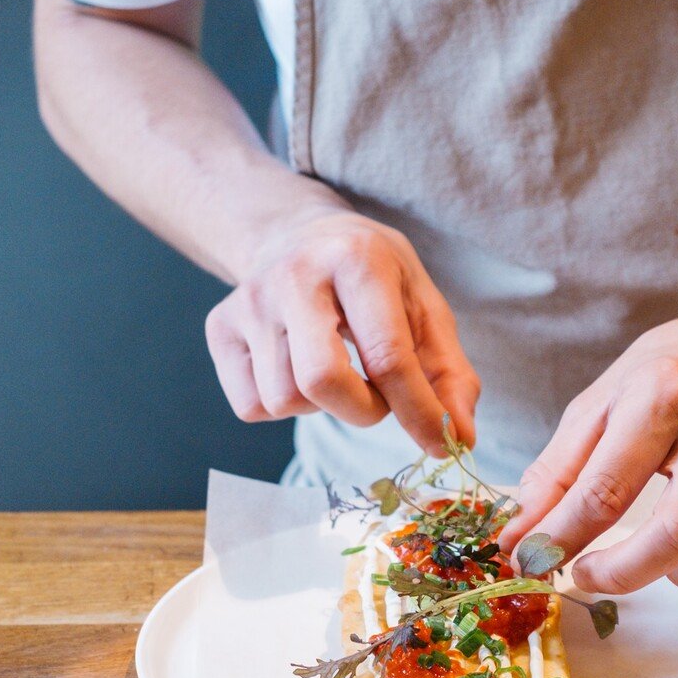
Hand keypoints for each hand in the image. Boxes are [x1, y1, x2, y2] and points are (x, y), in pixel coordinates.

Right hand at [205, 207, 479, 452]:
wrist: (295, 234)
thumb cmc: (372, 279)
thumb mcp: (422, 306)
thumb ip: (449, 373)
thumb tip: (458, 438)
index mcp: (357, 259)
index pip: (388, 355)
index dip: (418, 411)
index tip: (441, 443)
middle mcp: (294, 274)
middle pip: (321, 381)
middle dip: (361, 411)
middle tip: (377, 396)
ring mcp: (249, 301)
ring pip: (284, 400)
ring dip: (323, 407)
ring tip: (336, 370)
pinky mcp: (219, 327)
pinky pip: (252, 406)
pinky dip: (284, 405)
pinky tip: (297, 370)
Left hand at [500, 280, 677, 599]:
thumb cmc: (673, 370)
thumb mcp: (604, 398)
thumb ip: (558, 468)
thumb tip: (519, 533)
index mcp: (662, 398)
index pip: (604, 490)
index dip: (559, 539)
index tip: (530, 561)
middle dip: (621, 573)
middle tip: (586, 574)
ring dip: (677, 578)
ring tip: (648, 560)